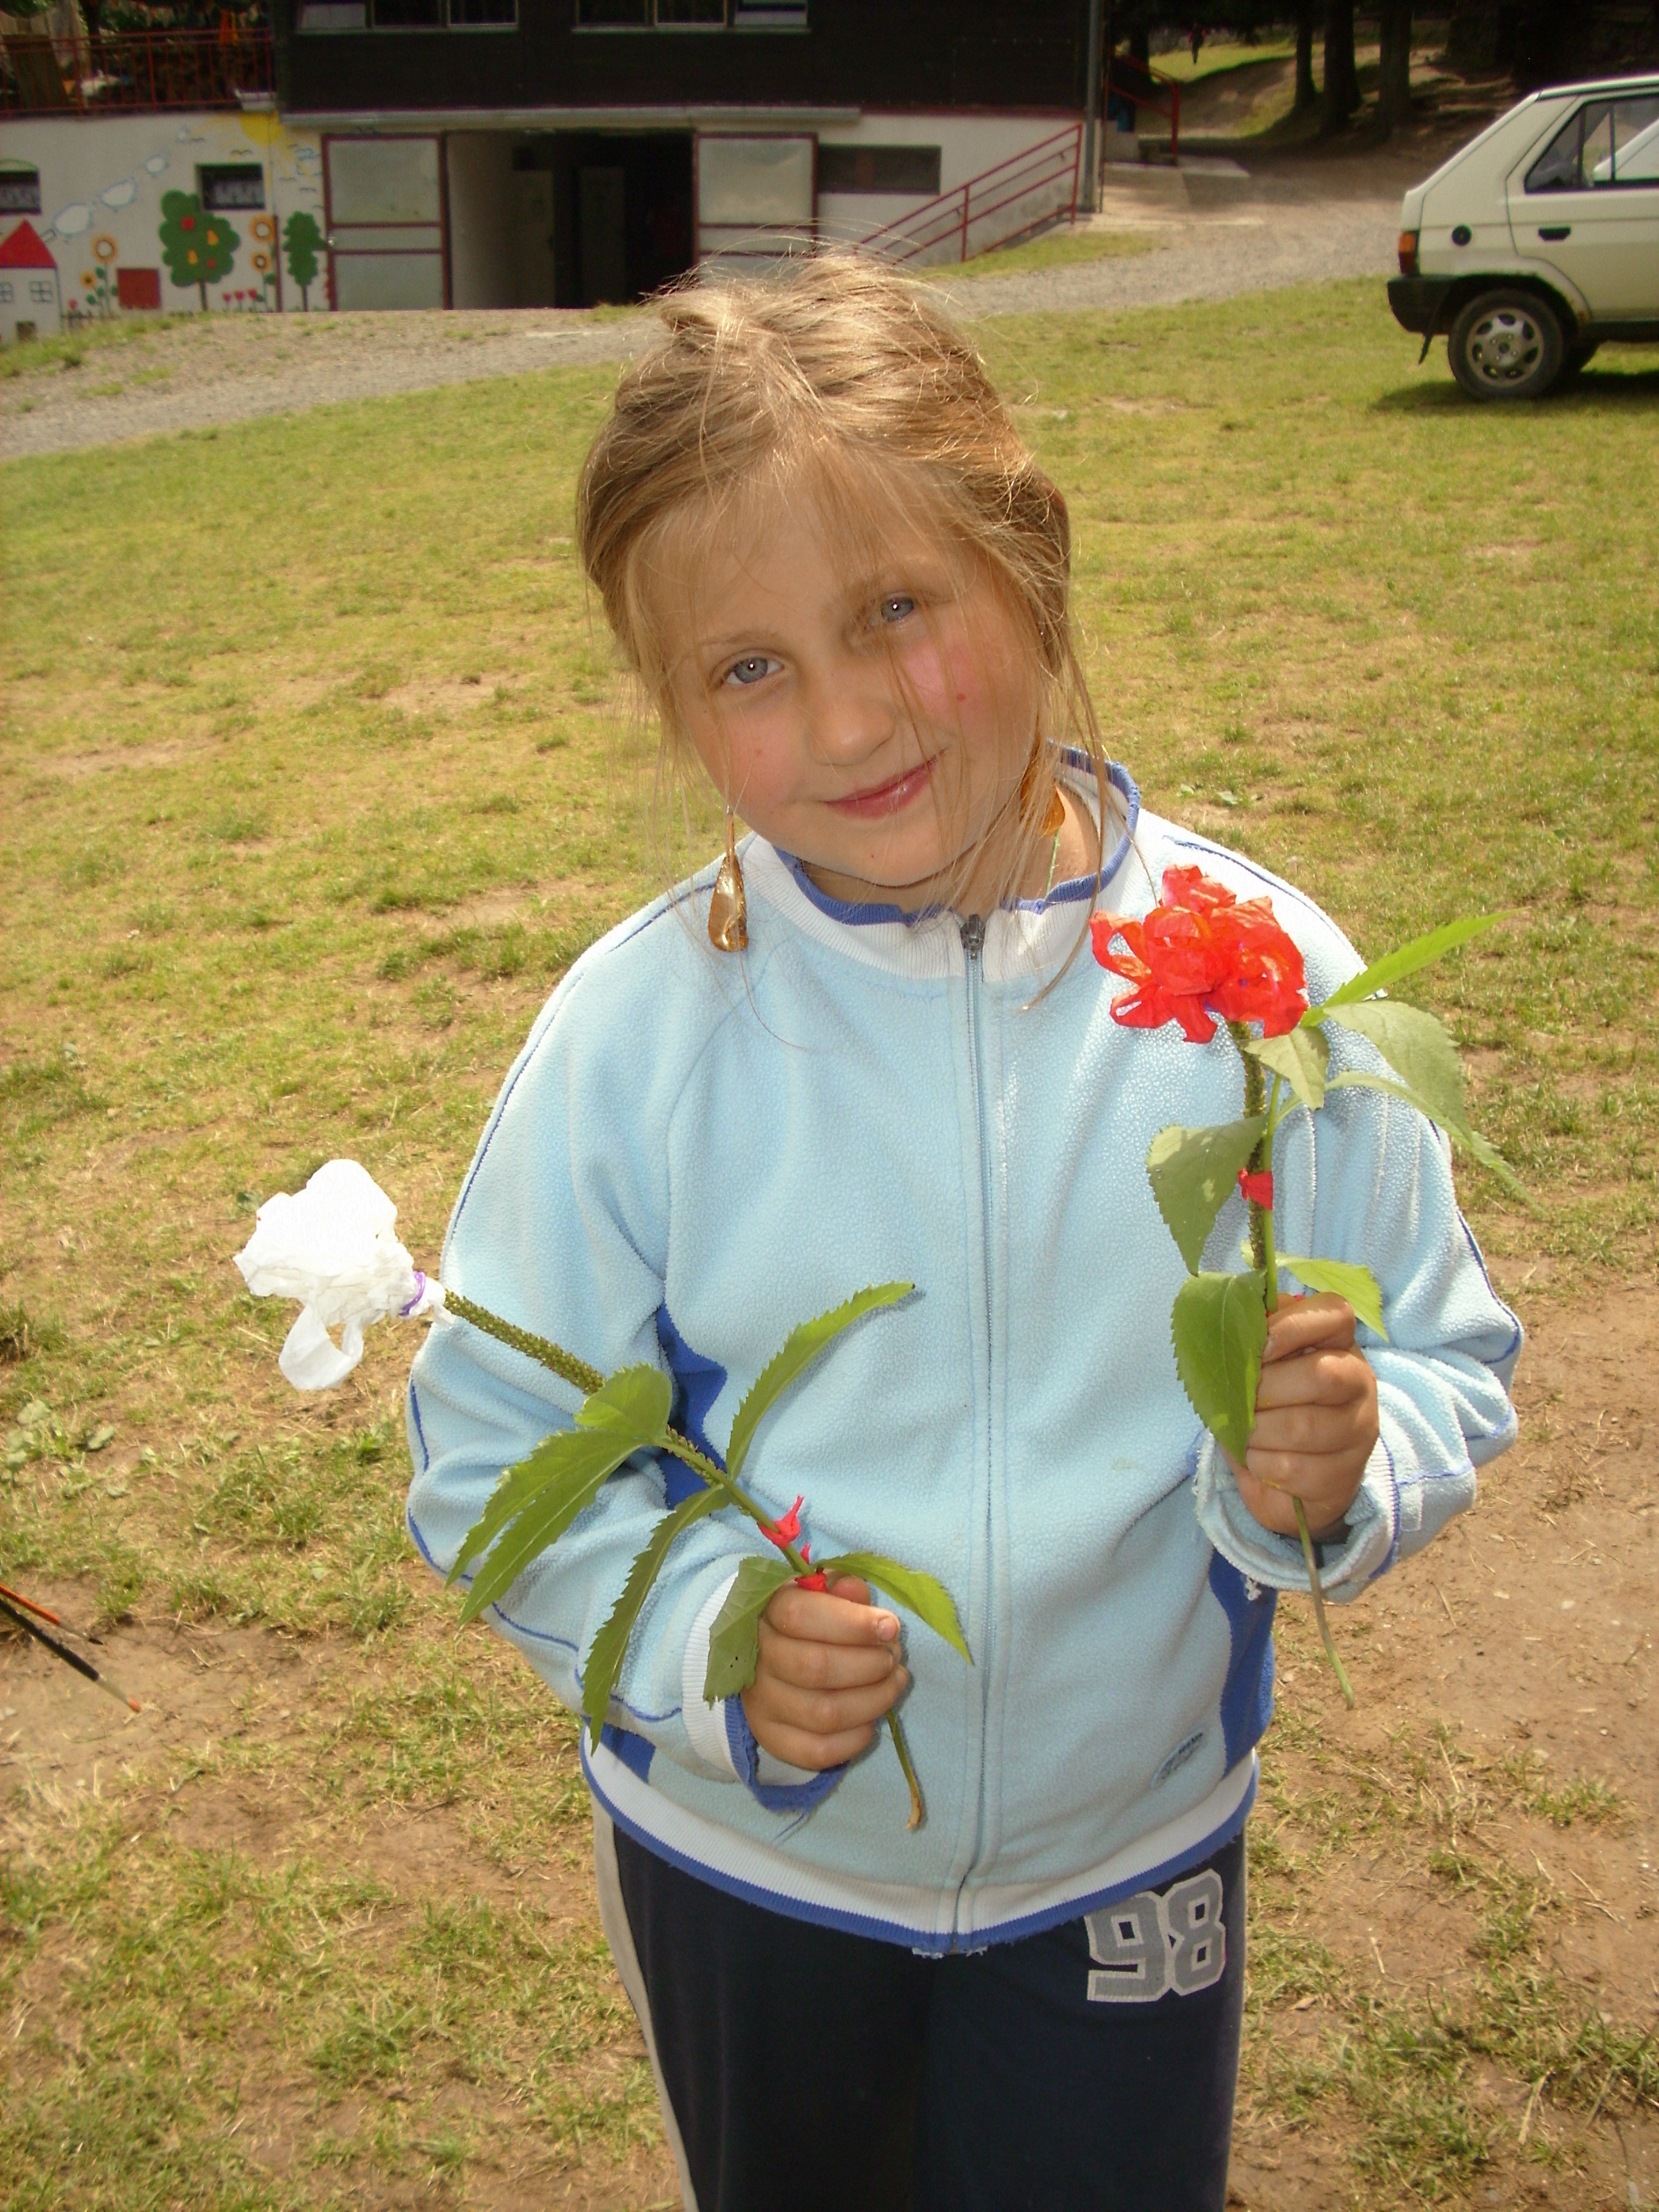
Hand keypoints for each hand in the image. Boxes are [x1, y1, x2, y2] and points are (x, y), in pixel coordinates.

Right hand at [741, 1575, 907, 1771]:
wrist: (768, 1657)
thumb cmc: (808, 1618)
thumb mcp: (823, 1593)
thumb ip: (841, 1588)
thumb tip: (855, 1590)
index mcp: (766, 1611)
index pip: (800, 1616)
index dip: (852, 1623)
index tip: (890, 1627)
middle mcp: (757, 1658)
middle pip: (816, 1668)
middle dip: (869, 1664)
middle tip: (893, 1657)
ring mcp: (761, 1703)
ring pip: (823, 1714)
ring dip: (873, 1700)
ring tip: (893, 1683)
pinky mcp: (771, 1738)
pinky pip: (817, 1751)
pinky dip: (854, 1739)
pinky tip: (871, 1718)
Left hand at [1223, 1294, 1378, 1540]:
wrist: (1292, 1474)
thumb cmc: (1272, 1403)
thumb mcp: (1266, 1363)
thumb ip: (1256, 1336)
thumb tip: (1232, 1320)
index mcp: (1340, 1343)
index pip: (1336, 1314)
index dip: (1291, 1326)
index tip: (1255, 1346)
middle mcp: (1360, 1383)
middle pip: (1321, 1375)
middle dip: (1265, 1388)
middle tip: (1238, 1399)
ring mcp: (1358, 1431)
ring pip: (1302, 1427)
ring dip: (1256, 1430)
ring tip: (1242, 1431)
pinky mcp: (1343, 1475)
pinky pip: (1294, 1468)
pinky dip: (1260, 1463)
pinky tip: (1256, 1459)